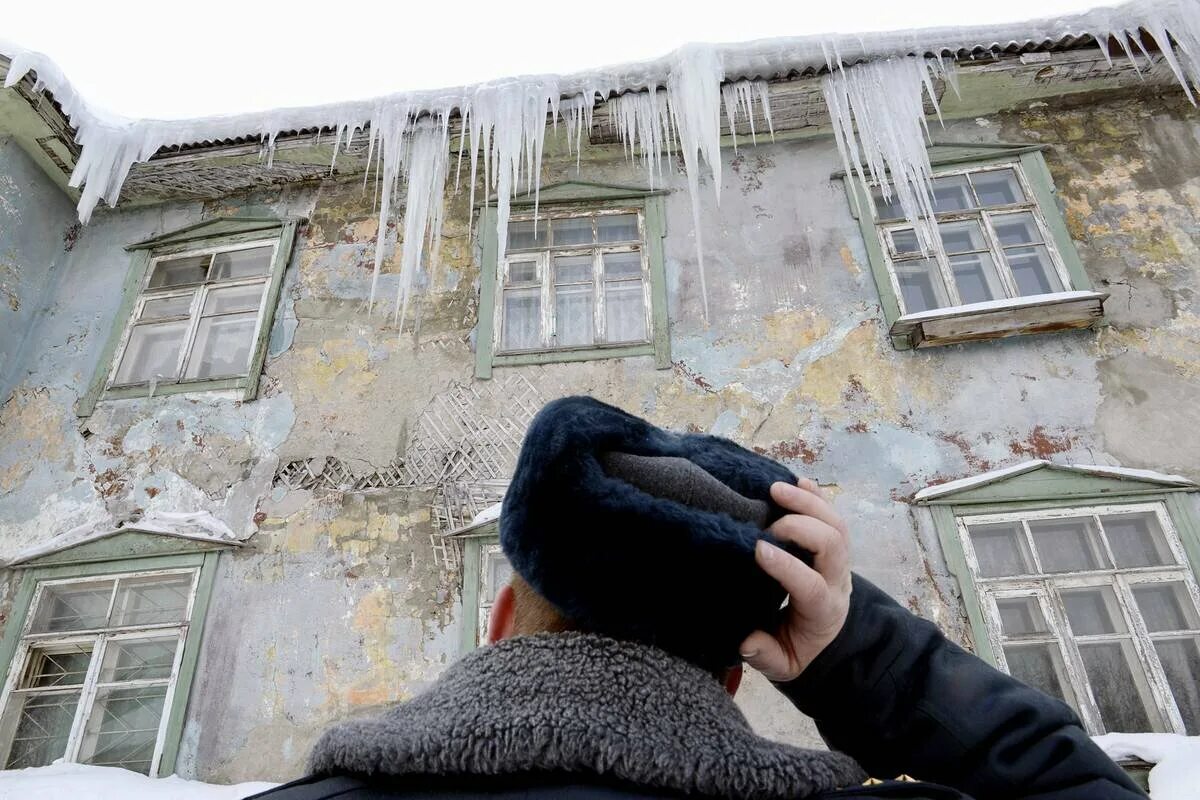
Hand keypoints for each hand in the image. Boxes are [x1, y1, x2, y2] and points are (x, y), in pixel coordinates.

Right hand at [739, 478, 851, 681]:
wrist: (827, 640)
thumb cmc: (799, 649)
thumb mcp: (784, 665)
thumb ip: (765, 656)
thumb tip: (747, 641)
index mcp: (823, 611)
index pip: (810, 585)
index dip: (786, 566)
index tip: (757, 549)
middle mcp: (838, 581)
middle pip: (833, 545)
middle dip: (801, 526)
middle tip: (768, 524)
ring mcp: (840, 561)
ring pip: (836, 524)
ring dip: (808, 502)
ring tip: (775, 488)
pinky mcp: (835, 547)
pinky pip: (833, 515)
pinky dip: (817, 496)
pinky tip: (798, 481)